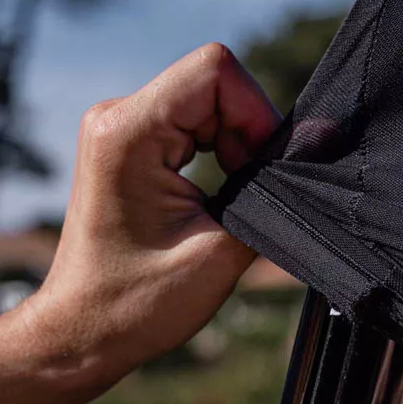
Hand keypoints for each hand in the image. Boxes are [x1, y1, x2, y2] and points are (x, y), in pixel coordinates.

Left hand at [30, 44, 279, 383]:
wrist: (82, 333)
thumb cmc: (137, 304)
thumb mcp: (223, 249)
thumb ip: (274, 191)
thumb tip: (321, 142)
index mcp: (127, 132)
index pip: (214, 70)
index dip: (256, 111)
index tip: (262, 164)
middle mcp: (116, 115)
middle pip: (214, 82)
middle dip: (248, 132)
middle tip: (246, 191)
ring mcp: (119, 125)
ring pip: (209, 98)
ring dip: (235, 144)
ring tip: (226, 201)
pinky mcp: (130, 140)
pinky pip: (193, 118)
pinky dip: (219, 149)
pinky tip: (213, 194)